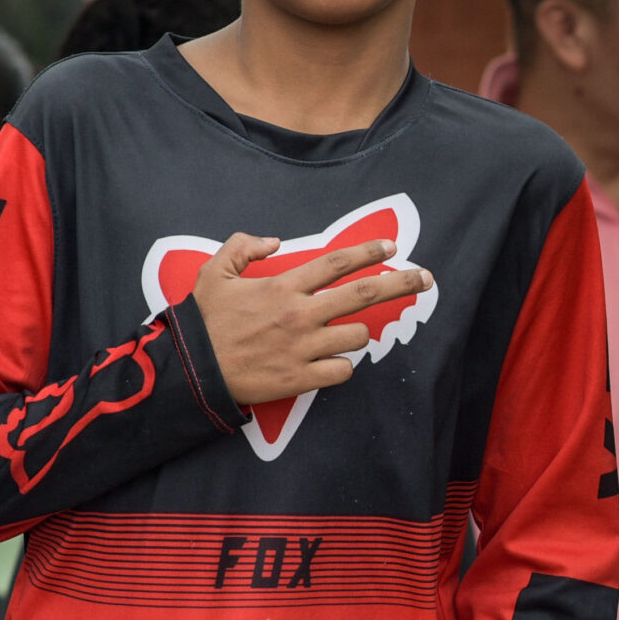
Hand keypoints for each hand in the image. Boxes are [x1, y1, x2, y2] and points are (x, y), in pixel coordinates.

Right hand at [190, 233, 433, 405]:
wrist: (193, 371)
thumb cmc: (204, 322)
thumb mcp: (213, 273)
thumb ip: (241, 247)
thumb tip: (275, 241)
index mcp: (283, 286)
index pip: (336, 263)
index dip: (368, 252)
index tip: (391, 247)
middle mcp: (300, 314)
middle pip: (364, 294)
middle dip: (401, 283)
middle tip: (425, 279)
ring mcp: (304, 347)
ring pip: (359, 335)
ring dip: (360, 333)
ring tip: (348, 333)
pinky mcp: (303, 378)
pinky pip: (343, 370)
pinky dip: (342, 366)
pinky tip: (331, 362)